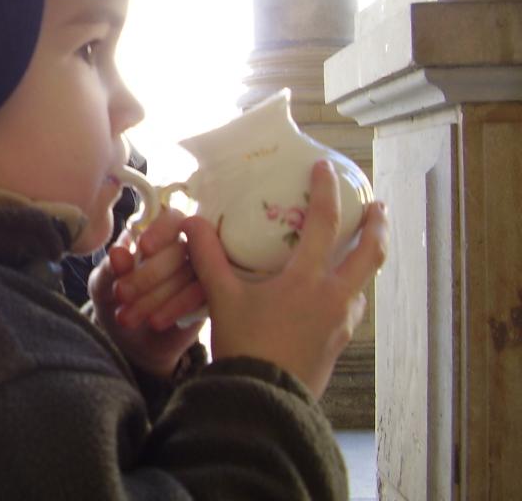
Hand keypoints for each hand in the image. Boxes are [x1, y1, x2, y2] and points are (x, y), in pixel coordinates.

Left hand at [89, 208, 205, 379]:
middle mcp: (185, 249)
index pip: (171, 218)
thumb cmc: (118, 303)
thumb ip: (109, 270)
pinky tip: (155, 321)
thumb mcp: (103, 287)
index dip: (162, 231)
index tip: (145, 248)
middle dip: (148, 274)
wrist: (134, 345)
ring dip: (159, 295)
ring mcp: (203, 273)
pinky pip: (202, 296)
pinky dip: (177, 307)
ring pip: (192, 274)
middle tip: (121, 295)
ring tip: (127, 317)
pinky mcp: (211, 298)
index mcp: (157, 235)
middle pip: (180, 249)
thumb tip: (118, 252)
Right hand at [185, 160, 388, 398]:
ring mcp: (343, 321)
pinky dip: (349, 289)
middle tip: (377, 206)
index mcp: (309, 278)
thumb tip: (191, 221)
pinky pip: (351, 306)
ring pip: (365, 281)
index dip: (326, 190)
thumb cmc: (244, 345)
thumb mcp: (222, 297)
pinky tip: (331, 292)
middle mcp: (335, 296)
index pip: (326, 222)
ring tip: (355, 248)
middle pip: (371, 252)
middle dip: (378, 225)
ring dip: (366, 259)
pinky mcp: (339, 342)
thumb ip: (208, 255)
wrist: (263, 402)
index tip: (324, 167)